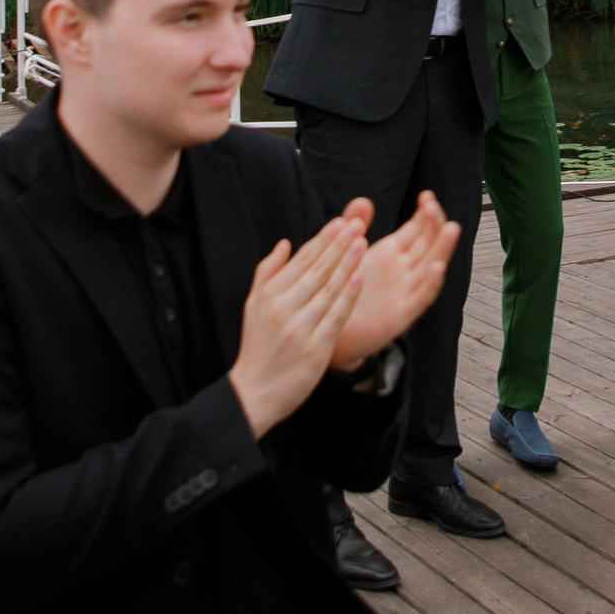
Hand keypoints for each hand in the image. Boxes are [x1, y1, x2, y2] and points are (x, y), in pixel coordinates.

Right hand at [228, 216, 365, 436]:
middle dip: (338, 245)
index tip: (340, 222)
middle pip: (317, 270)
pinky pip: (335, 316)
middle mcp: (283, 308)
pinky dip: (348, 296)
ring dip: (347, 264)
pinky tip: (359, 278)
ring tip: (362, 242)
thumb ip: (267, 273)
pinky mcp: (315, 348)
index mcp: (269, 295)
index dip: (322, 240)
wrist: (254, 393)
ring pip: (328, 289)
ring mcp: (299, 328)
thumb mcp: (252, 306)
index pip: (301, 261)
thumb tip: (285, 243)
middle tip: (356, 223)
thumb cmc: (257, 348)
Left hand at [333, 191, 462, 369]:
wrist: (331, 330)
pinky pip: (421, 298)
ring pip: (431, 267)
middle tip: (434, 207)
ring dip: (442, 249)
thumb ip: (356, 225)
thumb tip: (364, 200)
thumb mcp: (350, 252)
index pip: (417, 229)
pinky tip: (436, 268)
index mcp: (393, 253)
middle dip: (435, 225)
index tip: (426, 196)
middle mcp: (404, 270)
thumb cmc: (343, 289)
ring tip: (451, 228)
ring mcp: (405, 292)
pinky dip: (430, 283)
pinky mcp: (401, 314)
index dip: (425, 213)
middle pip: (428, 245)